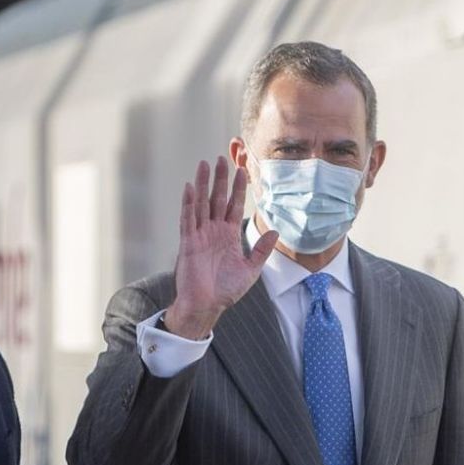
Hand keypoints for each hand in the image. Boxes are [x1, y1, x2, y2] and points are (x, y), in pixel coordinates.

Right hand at [162, 157, 278, 338]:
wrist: (207, 306)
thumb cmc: (226, 290)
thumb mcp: (250, 270)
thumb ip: (261, 250)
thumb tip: (275, 232)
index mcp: (229, 235)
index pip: (235, 206)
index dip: (239, 188)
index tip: (243, 170)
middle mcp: (214, 231)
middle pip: (217, 199)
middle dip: (220, 179)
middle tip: (222, 158)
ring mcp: (200, 235)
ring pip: (201, 204)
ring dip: (202, 184)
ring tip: (204, 165)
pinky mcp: (188, 243)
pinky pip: (187, 220)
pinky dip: (188, 204)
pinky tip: (189, 188)